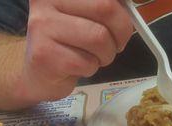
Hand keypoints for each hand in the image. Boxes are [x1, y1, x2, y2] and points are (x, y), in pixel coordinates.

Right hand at [16, 0, 132, 103]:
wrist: (36, 73)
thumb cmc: (67, 43)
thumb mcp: (85, 16)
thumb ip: (106, 7)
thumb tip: (135, 1)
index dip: (123, 9)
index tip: (130, 15)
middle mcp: (47, 1)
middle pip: (106, 8)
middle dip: (121, 32)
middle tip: (117, 44)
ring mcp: (43, 26)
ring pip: (99, 38)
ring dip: (106, 54)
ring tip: (94, 57)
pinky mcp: (44, 54)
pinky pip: (86, 62)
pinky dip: (91, 69)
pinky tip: (78, 67)